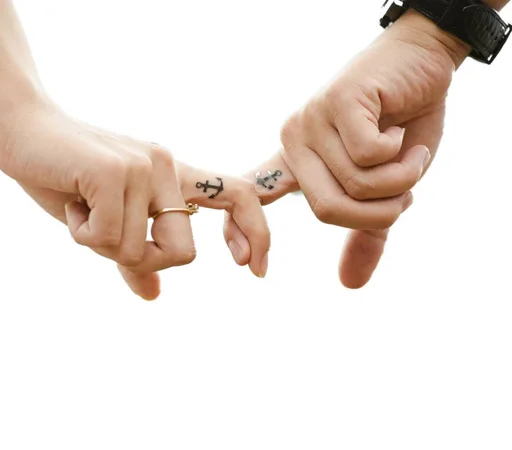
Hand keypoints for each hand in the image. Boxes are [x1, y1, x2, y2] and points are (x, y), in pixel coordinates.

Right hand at [0, 100, 269, 298]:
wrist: (21, 132)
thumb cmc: (65, 179)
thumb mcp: (106, 224)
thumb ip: (133, 257)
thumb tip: (154, 295)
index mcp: (174, 177)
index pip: (241, 196)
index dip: (257, 233)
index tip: (253, 270)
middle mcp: (168, 167)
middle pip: (183, 253)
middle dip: (143, 261)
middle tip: (105, 235)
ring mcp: (144, 167)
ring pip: (140, 251)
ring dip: (101, 244)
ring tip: (80, 208)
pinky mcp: (116, 172)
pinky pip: (110, 236)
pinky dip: (82, 233)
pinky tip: (70, 203)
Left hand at [248, 11, 469, 287]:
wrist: (421, 62)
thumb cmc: (401, 124)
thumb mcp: (384, 188)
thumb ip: (364, 231)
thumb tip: (349, 285)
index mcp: (295, 162)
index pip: (254, 196)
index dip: (241, 230)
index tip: (245, 266)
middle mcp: (294, 141)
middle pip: (326, 209)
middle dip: (379, 211)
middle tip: (405, 194)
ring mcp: (311, 120)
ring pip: (353, 184)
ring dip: (399, 181)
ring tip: (409, 155)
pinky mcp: (336, 102)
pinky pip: (367, 155)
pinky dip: (401, 156)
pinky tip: (401, 131)